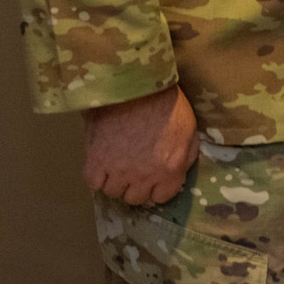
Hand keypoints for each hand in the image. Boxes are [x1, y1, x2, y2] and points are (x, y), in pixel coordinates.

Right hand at [83, 86, 198, 205]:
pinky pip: (93, 182)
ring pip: (113, 192)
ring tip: (117, 163)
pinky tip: (102, 162)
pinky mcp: (96, 162)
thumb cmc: (166, 104)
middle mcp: (144, 177)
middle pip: (135, 198)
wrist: (136, 86)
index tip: (152, 175)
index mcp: (169, 171)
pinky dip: (97, 175)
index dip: (156, 186)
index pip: (160, 197)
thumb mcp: (189, 131)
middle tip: (133, 167)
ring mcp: (118, 171)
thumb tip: (177, 174)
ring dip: (115, 180)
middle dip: (135, 184)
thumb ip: (185, 157)